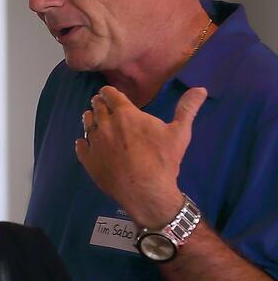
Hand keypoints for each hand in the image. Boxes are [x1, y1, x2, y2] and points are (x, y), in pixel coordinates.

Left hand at [75, 86, 206, 227]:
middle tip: (101, 105)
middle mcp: (105, 125)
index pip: (110, 94)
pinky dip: (83, 142)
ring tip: (94, 120)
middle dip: (99, 104)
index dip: (109, 92)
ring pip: (87, 124)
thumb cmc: (163, 161)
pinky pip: (80, 145)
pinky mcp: (88, 160)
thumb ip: (187, 108)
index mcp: (125, 114)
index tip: (109, 93)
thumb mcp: (180, 133)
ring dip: (90, 119)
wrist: (146, 191)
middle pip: (97, 107)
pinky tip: (86, 143)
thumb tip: (201, 89)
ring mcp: (94, 143)